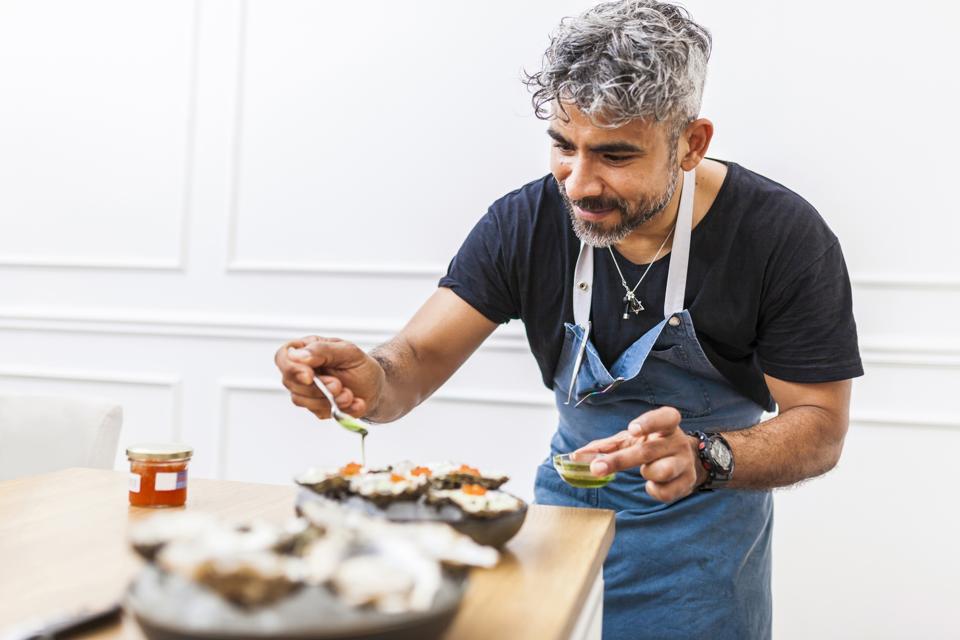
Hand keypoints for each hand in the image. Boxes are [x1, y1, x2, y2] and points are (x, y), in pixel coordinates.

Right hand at [274, 336, 384, 419]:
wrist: (376, 386)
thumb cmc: (360, 365)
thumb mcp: (348, 351)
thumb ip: (323, 351)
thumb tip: (298, 356)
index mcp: (305, 351)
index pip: (283, 357)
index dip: (291, 368)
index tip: (309, 376)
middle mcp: (302, 371)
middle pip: (290, 381)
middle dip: (317, 387)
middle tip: (339, 386)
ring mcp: (306, 392)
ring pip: (302, 400)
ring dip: (328, 399)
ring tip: (350, 395)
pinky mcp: (316, 408)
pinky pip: (320, 412)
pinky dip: (340, 410)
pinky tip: (355, 403)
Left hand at [573, 406, 703, 501]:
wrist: (684, 462)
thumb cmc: (650, 445)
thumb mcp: (630, 440)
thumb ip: (605, 447)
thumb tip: (576, 456)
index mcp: (666, 425)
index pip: (665, 417)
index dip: (649, 422)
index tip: (632, 428)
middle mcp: (678, 441)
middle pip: (649, 450)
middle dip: (621, 461)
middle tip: (596, 469)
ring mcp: (685, 462)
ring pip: (662, 471)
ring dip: (646, 473)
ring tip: (645, 470)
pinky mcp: (687, 482)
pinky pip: (666, 492)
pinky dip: (654, 490)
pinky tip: (653, 484)